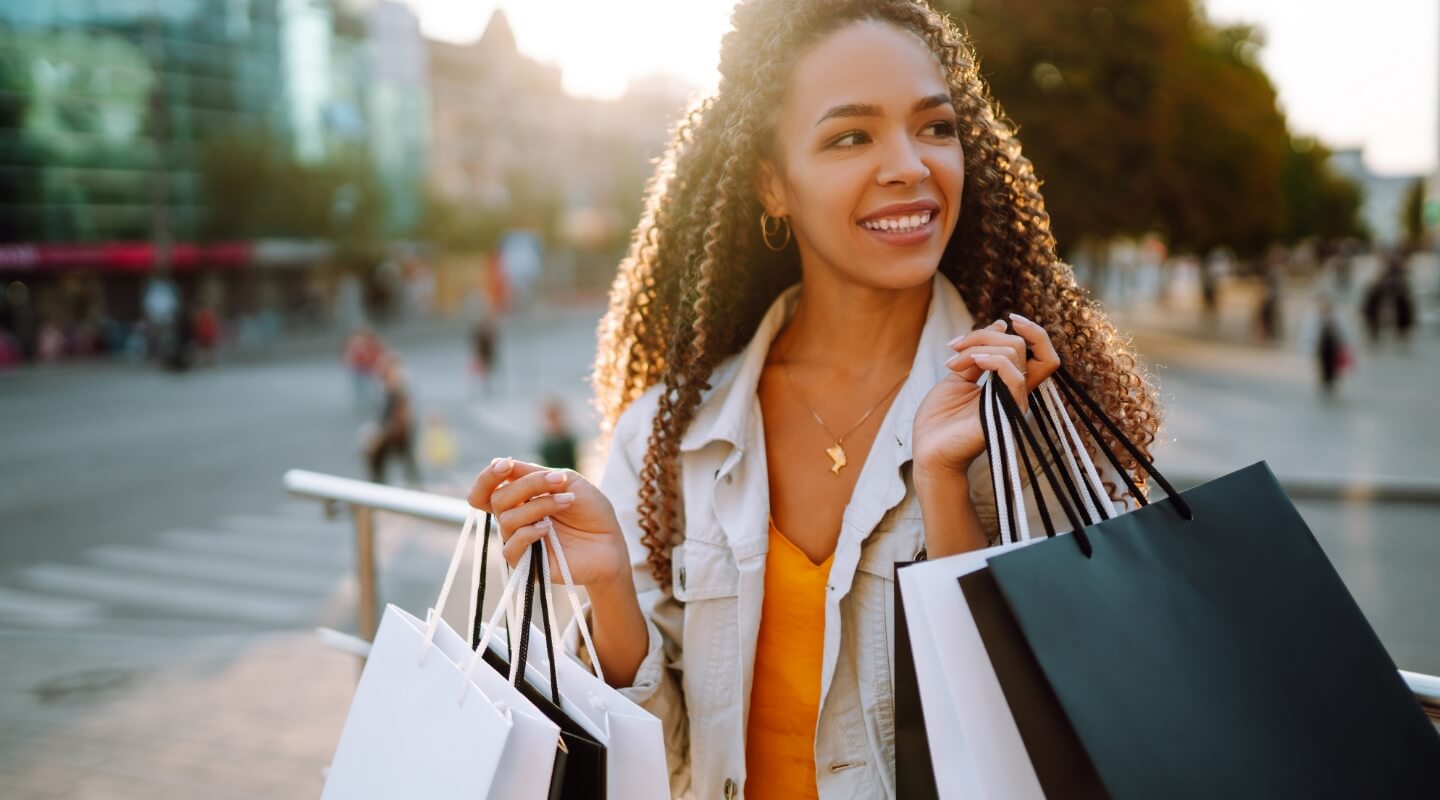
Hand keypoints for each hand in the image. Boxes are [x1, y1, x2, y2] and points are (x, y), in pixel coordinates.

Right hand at [467, 458, 629, 588]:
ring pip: (507, 519)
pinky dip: (529, 533)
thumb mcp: (566, 481)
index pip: (486, 490)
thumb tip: (498, 461)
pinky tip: (548, 528)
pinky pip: (511, 548)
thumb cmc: (590, 510)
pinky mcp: (525, 565)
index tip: (506, 464)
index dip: (488, 476)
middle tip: (559, 481)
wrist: (611, 542)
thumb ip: (532, 473)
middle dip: (528, 485)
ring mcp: (518, 542)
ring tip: (567, 502)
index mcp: (519, 500)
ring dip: (540, 506)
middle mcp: (513, 520)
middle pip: (498, 499)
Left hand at [912, 313, 1060, 477]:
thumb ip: (978, 354)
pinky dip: (994, 361)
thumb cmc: (940, 419)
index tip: (1006, 319)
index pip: (1040, 352)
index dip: (1032, 331)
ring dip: (979, 348)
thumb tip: (1000, 327)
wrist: (927, 450)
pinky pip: (1015, 378)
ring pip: (1016, 355)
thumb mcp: (958, 375)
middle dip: (984, 336)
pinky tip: (972, 362)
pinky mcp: (1007, 414)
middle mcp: (1016, 392)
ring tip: (953, 362)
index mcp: (1008, 383)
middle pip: (1021, 346)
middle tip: (954, 347)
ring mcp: (1013, 403)